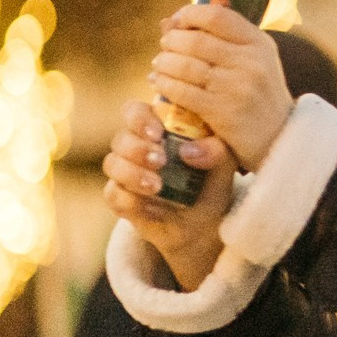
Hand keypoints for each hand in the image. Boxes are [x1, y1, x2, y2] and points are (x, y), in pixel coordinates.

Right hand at [104, 99, 233, 287]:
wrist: (204, 225)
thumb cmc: (211, 185)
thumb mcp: (223, 167)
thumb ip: (217, 151)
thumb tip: (190, 151)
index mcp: (158, 129)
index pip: (135, 111)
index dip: (140, 118)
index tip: (158, 134)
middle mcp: (136, 148)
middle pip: (121, 138)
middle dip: (137, 148)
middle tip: (160, 160)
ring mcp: (125, 173)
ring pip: (112, 164)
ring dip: (132, 174)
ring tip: (157, 186)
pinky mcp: (120, 199)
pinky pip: (113, 195)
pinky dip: (131, 201)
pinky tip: (154, 209)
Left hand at [148, 4, 293, 169]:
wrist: (280, 138)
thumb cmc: (258, 95)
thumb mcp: (254, 60)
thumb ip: (221, 39)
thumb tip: (170, 21)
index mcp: (259, 44)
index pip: (217, 17)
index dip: (190, 14)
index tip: (177, 21)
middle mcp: (251, 62)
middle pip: (196, 41)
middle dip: (172, 41)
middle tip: (164, 45)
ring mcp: (238, 87)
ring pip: (185, 65)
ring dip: (163, 62)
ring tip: (158, 64)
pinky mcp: (224, 112)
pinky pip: (183, 92)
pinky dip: (164, 84)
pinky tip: (158, 82)